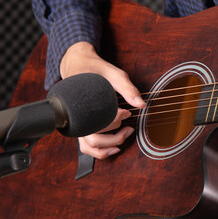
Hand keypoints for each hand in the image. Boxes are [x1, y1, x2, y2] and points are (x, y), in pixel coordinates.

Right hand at [60, 41, 145, 158]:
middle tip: (127, 117)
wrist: (78, 66)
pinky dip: (101, 152)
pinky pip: (87, 148)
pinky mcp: (82, 128)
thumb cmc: (95, 70)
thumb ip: (127, 88)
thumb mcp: (114, 74)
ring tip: (126, 133)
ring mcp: (78, 124)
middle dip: (115, 133)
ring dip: (110, 145)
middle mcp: (76, 117)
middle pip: (93, 137)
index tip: (126, 111)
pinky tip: (116, 147)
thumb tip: (141, 104)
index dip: (114, 119)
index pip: (95, 122)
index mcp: (80, 103)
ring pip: (90, 146)